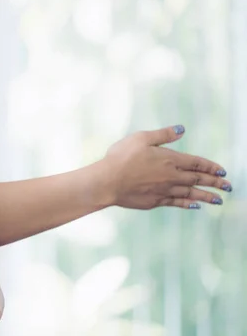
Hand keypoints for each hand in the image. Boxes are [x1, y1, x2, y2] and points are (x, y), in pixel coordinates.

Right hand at [102, 125, 230, 209]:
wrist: (108, 181)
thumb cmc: (121, 157)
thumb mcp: (141, 138)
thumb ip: (163, 134)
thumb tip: (182, 129)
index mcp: (170, 159)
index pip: (197, 163)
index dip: (211, 166)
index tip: (222, 170)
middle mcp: (172, 177)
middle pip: (198, 179)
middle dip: (215, 183)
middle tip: (229, 186)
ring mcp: (164, 191)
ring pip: (191, 194)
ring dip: (206, 196)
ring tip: (219, 200)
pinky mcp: (155, 201)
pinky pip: (177, 203)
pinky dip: (188, 204)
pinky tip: (195, 206)